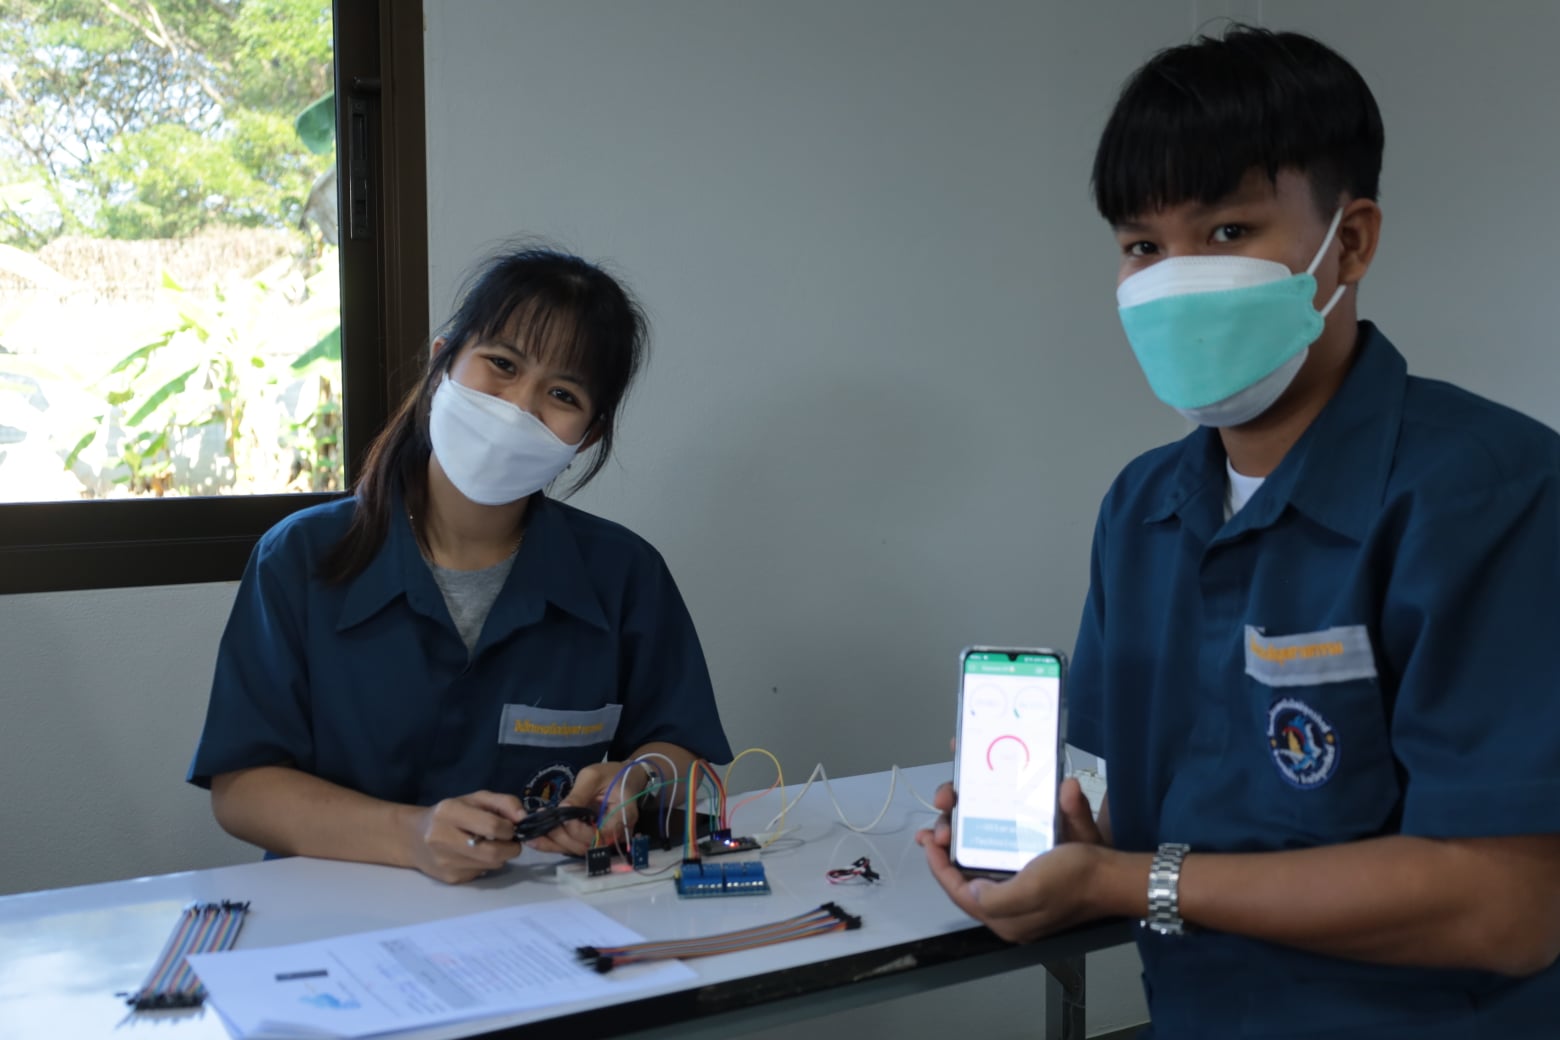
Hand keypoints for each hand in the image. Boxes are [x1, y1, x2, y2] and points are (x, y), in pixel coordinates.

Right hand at [406, 790, 524, 883]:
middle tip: (509, 841)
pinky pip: (481, 873)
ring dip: (500, 856)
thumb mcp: (476, 799)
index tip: (509, 827)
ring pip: (491, 865)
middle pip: (493, 852)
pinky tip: (475, 856)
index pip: (491, 826)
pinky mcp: (449, 878)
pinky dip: (486, 865)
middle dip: (510, 848)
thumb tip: (524, 818)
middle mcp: (442, 838)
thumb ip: (504, 803)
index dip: (509, 829)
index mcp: (449, 812)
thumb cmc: (451, 814)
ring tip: (490, 845)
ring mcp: (445, 862)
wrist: (414, 838)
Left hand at [526, 761, 643, 855]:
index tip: (561, 816)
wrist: (626, 777)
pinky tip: (537, 838)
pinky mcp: (593, 838)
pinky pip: (575, 844)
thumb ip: (578, 795)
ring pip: (578, 849)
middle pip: (586, 847)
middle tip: (541, 825)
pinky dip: (556, 843)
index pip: (599, 835)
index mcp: (623, 818)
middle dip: (561, 837)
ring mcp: (604, 839)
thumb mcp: (594, 776)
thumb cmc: (612, 773)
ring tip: (532, 834)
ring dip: (554, 844)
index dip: (578, 830)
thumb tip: (561, 811)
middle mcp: (615, 835)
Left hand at [917, 776, 1109, 942]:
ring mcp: (1022, 888)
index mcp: (1006, 918)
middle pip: (966, 876)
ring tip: (953, 816)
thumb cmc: (1075, 878)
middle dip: (949, 848)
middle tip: (943, 822)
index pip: (958, 893)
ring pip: (981, 860)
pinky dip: (987, 832)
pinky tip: (980, 817)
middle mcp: (1010, 906)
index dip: (938, 866)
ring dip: (964, 837)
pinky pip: (1001, 849)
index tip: (928, 839)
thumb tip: (971, 889)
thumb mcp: (1032, 890)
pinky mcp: (1035, 870)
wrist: (1115, 873)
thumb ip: (995, 899)